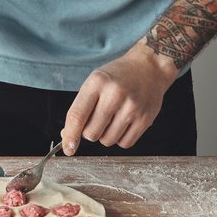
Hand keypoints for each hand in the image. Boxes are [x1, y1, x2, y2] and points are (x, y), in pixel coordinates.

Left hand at [61, 46, 177, 153]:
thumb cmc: (117, 76)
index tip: (68, 148)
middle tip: (97, 119)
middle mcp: (115, 94)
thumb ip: (80, 108)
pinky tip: (124, 123)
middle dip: (89, 132)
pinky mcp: (145, 119)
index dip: (70, 136)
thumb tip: (68, 136)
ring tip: (113, 118)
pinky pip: (125, 143)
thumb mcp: (94, 83)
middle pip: (91, 133)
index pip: (77, 116)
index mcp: (97, 82)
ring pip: (107, 141)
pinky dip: (120, 138)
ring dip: (105, 135)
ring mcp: (132, 107)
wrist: (149, 68)